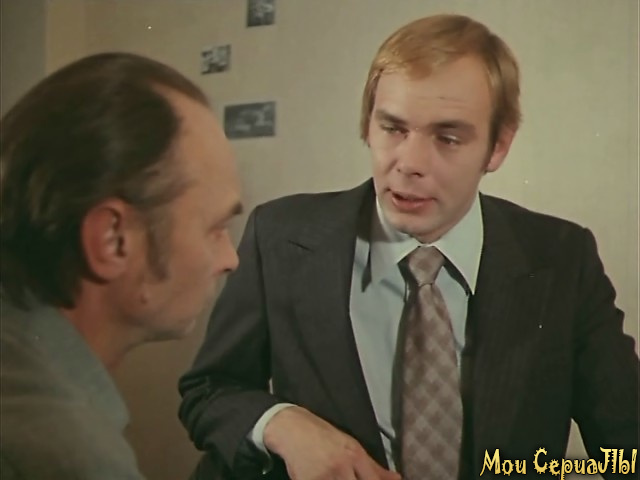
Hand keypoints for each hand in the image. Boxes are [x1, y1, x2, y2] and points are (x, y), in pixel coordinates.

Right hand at [263, 405, 400, 479]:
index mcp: (355, 456)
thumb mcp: (351, 446)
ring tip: (335, 475)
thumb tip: (396, 478)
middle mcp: (342, 466)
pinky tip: (322, 476)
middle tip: (349, 477)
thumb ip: (374, 466)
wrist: (292, 429)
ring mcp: (325, 476)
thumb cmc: (322, 436)